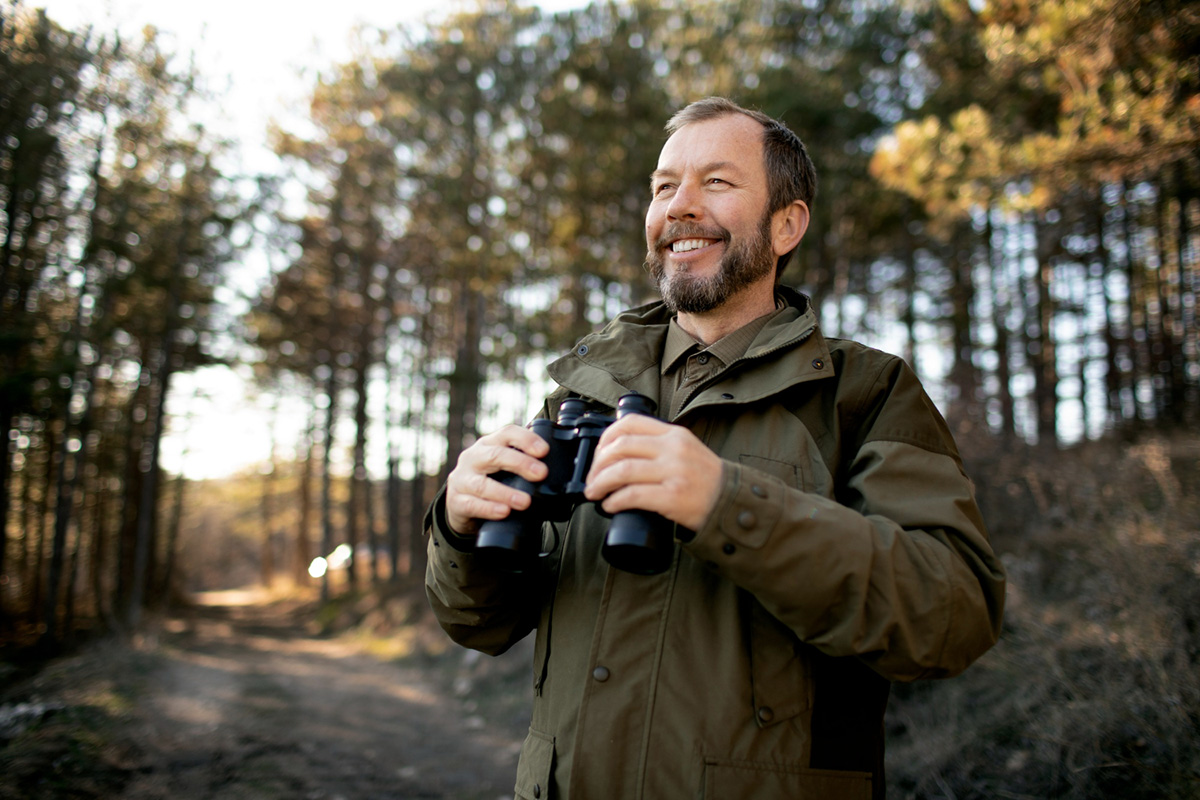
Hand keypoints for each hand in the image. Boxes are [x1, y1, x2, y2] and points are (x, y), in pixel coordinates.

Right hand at [444, 425, 549, 535]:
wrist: (460, 504)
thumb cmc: (490, 481)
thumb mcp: (504, 467)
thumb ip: (523, 465)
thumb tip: (559, 468)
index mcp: (488, 444)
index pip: (507, 433)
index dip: (526, 439)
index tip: (544, 450)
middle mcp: (473, 458)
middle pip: (495, 455)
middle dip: (520, 463)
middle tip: (541, 474)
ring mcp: (462, 479)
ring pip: (482, 484)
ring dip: (506, 492)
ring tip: (525, 501)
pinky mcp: (456, 501)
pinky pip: (472, 504)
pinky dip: (489, 508)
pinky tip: (503, 511)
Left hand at [583, 414, 721, 531]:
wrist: (733, 502)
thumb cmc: (706, 479)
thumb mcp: (686, 448)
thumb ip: (659, 444)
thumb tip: (620, 451)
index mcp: (673, 434)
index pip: (629, 423)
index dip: (605, 438)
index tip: (597, 454)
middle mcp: (673, 449)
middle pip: (620, 447)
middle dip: (597, 464)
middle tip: (591, 479)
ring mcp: (674, 472)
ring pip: (622, 471)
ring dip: (600, 483)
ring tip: (594, 493)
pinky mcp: (673, 497)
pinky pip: (633, 495)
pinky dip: (615, 501)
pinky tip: (610, 505)